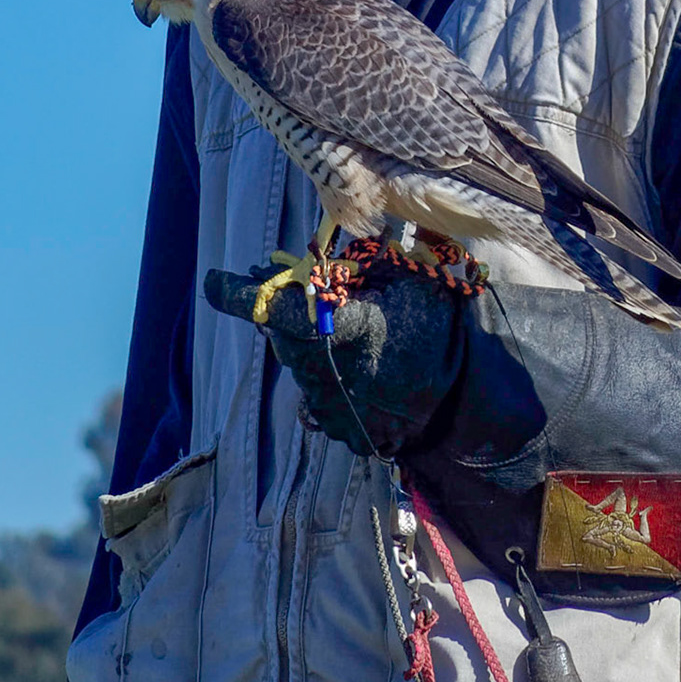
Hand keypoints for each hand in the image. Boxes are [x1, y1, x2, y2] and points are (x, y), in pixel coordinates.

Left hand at [203, 259, 468, 456]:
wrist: (468, 399)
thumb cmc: (439, 331)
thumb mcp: (410, 282)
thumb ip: (364, 269)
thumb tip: (321, 253)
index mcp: (343, 328)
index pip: (275, 307)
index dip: (239, 295)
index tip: (213, 281)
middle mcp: (327, 371)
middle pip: (283, 334)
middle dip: (279, 309)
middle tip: (285, 285)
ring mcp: (331, 406)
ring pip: (298, 365)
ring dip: (306, 343)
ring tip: (337, 331)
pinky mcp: (339, 428)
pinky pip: (315, 397)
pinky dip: (324, 377)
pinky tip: (349, 368)